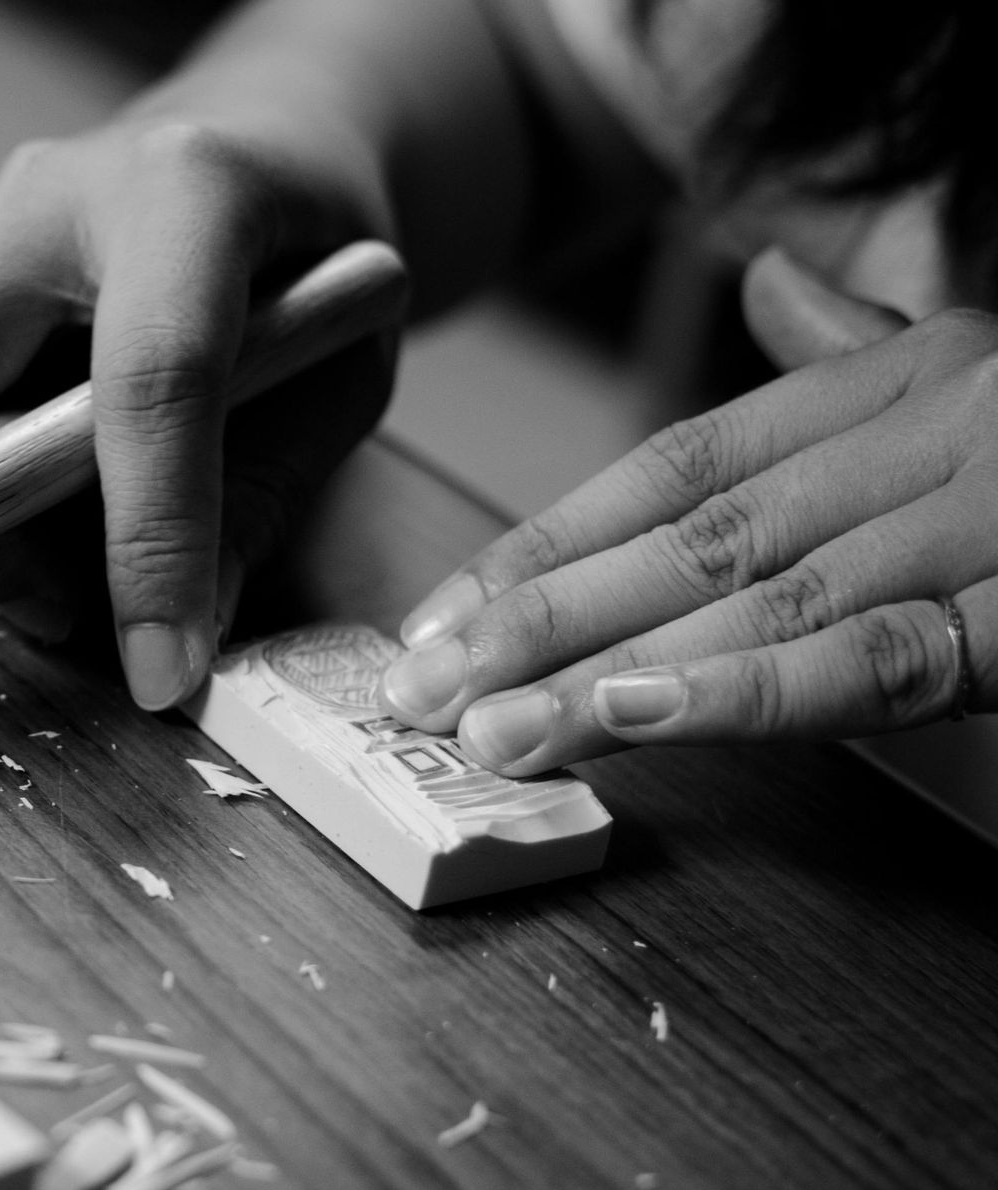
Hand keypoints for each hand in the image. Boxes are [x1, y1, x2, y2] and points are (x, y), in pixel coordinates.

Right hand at [0, 114, 391, 709]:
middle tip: (50, 609)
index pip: (148, 374)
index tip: (159, 665)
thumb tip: (176, 641)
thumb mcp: (343, 372)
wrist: (255, 143)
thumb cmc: (307, 255)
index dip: (150, 536)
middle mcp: (40, 196)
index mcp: (183, 192)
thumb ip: (265, 493)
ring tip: (20, 572)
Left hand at [379, 249, 995, 774]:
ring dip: (606, 674)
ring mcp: (982, 522)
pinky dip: (752, 692)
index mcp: (897, 382)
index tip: (437, 620)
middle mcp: (926, 438)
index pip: (675, 467)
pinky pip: (878, 661)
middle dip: (538, 621)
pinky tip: (641, 719)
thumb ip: (858, 352)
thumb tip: (771, 283)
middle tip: (424, 692)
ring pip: (755, 601)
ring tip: (496, 729)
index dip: (542, 546)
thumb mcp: (981, 372)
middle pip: (689, 539)